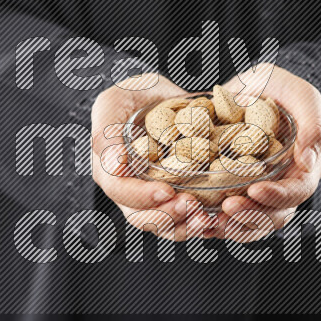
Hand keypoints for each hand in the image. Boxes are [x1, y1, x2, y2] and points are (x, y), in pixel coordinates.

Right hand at [91, 74, 217, 240]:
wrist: (161, 97)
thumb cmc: (134, 94)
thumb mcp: (115, 101)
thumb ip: (107, 131)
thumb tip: (115, 164)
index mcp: (108, 167)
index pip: (119, 190)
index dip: (141, 195)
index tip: (166, 190)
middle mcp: (127, 187)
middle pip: (140, 216)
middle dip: (166, 215)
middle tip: (191, 205)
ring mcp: (151, 196)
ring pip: (162, 225)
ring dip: (183, 225)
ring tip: (204, 218)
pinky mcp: (175, 198)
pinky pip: (182, 221)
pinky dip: (197, 224)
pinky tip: (214, 220)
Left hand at [219, 64, 320, 239]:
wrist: (247, 87)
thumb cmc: (279, 87)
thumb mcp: (301, 95)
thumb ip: (313, 125)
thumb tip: (310, 162)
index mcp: (304, 168)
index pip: (297, 192)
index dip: (277, 196)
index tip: (255, 189)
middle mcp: (283, 186)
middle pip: (273, 215)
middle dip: (250, 215)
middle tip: (226, 207)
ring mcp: (258, 191)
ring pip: (250, 223)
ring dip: (231, 226)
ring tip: (209, 221)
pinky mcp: (234, 192)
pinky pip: (227, 217)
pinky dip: (213, 221)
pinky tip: (196, 218)